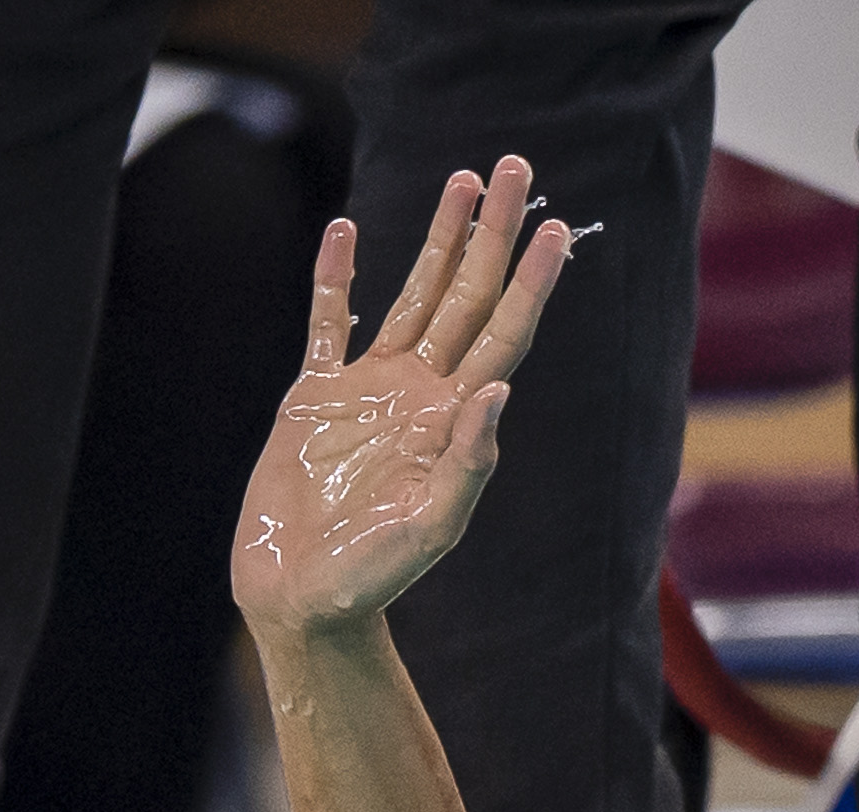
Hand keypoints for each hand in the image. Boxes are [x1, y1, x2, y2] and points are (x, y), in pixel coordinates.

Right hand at [234, 161, 567, 637]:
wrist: (303, 598)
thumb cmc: (374, 577)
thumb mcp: (430, 527)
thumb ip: (466, 463)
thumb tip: (495, 391)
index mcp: (455, 421)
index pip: (504, 334)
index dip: (529, 281)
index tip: (554, 229)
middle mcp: (421, 393)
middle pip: (465, 294)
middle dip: (490, 232)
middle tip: (513, 166)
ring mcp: (369, 389)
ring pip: (412, 293)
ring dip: (435, 237)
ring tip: (459, 179)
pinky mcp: (314, 396)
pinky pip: (327, 323)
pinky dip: (335, 278)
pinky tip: (345, 231)